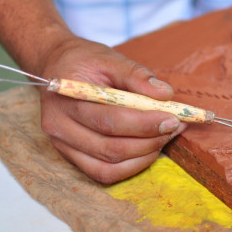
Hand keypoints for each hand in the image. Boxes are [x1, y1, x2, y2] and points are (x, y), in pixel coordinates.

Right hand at [36, 37, 186, 183]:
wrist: (56, 65)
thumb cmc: (84, 61)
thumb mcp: (109, 57)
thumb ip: (136, 75)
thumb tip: (165, 94)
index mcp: (66, 99)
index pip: (109, 121)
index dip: (144, 124)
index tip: (173, 118)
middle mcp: (59, 128)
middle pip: (110, 148)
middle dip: (149, 141)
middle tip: (174, 127)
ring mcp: (62, 146)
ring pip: (107, 167)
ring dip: (142, 157)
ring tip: (164, 137)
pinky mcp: (71, 156)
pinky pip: (102, 173)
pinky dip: (130, 166)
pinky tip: (148, 149)